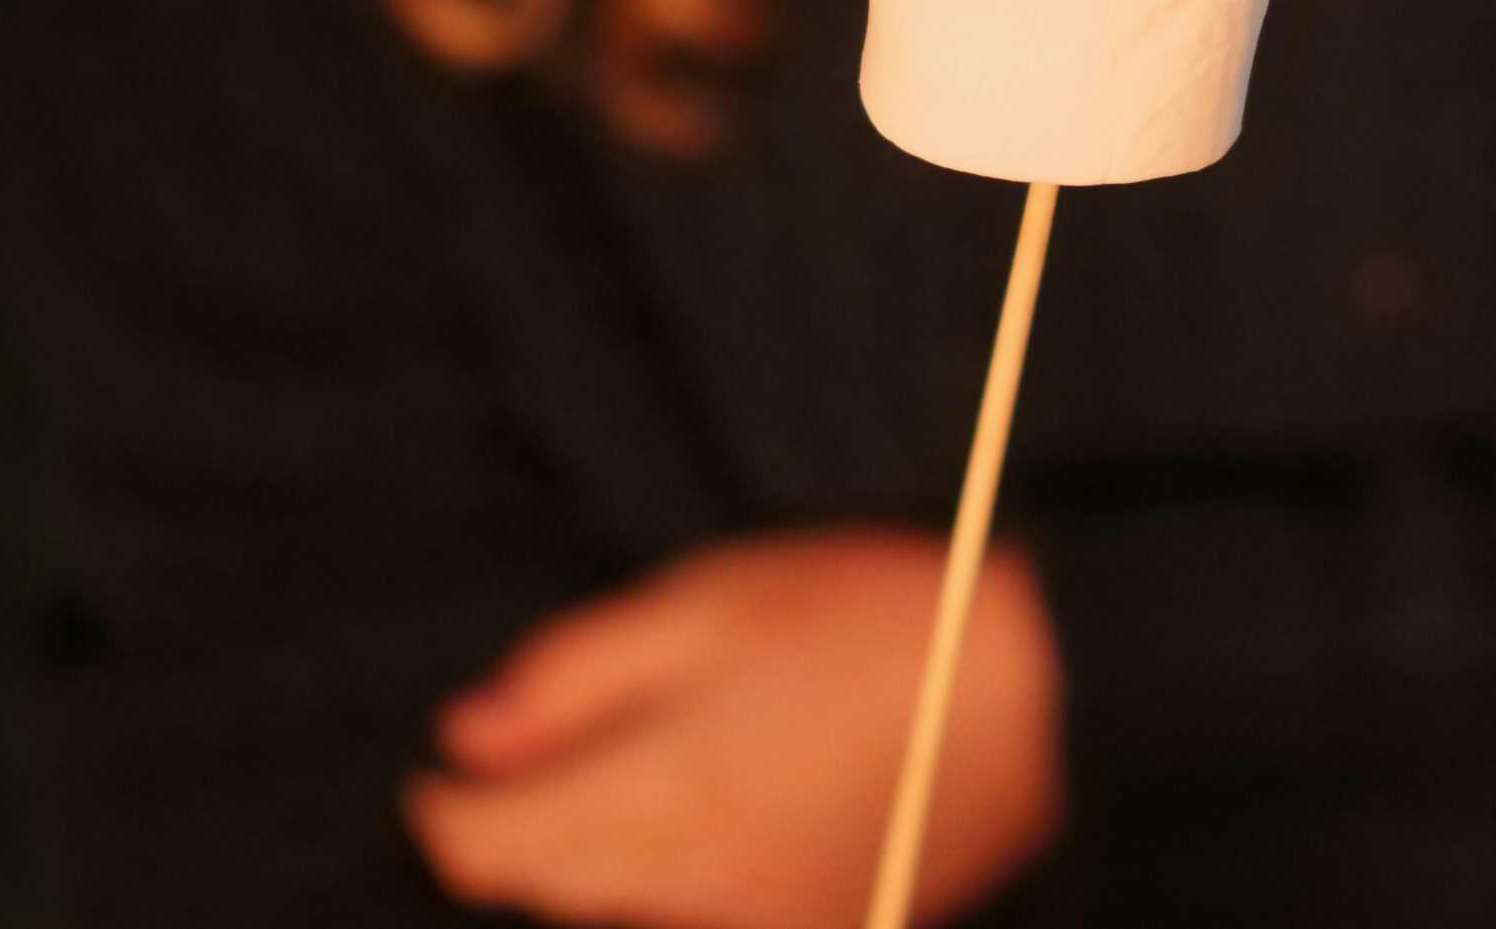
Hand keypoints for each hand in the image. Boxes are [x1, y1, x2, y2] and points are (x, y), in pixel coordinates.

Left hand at [404, 531, 1063, 928]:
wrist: (1048, 686)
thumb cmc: (881, 619)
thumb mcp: (712, 600)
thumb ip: (575, 676)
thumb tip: (470, 735)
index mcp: (655, 797)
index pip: (479, 848)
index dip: (447, 802)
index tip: (456, 760)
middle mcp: (695, 889)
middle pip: (547, 892)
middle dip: (529, 826)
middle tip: (566, 743)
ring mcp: (762, 923)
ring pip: (629, 912)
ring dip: (612, 857)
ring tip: (681, 758)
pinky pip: (714, 918)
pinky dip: (696, 877)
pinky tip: (749, 801)